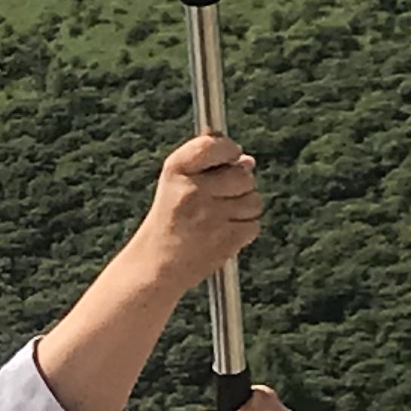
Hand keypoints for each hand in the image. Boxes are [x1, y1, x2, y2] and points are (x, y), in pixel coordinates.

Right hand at [134, 133, 263, 292]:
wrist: (156, 265)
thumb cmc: (170, 220)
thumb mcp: (177, 183)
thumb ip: (208, 163)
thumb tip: (248, 160)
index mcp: (177, 170)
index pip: (215, 145)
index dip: (229, 149)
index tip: (230, 157)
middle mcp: (193, 190)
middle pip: (243, 175)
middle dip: (240, 185)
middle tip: (220, 198)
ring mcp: (210, 216)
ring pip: (253, 200)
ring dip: (244, 208)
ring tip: (220, 218)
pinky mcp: (225, 239)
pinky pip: (254, 225)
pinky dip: (245, 229)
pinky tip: (224, 233)